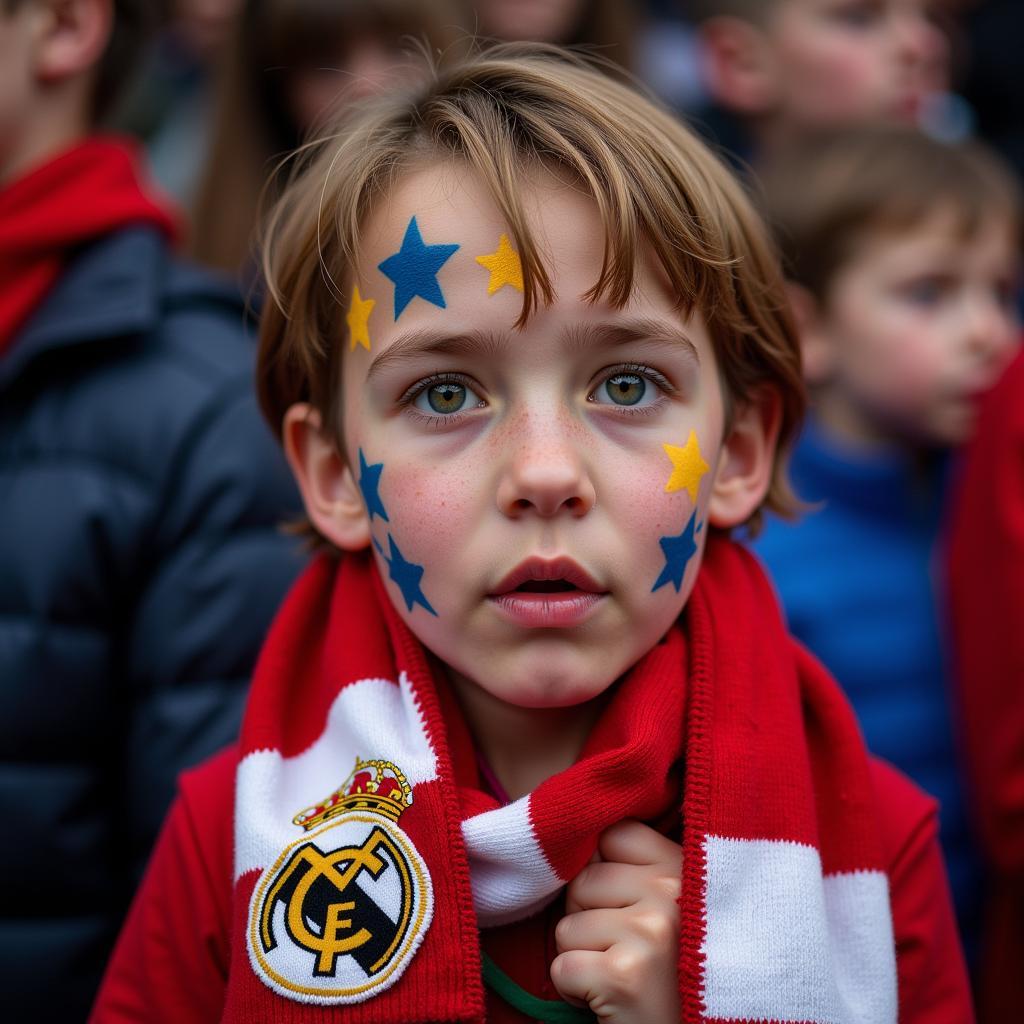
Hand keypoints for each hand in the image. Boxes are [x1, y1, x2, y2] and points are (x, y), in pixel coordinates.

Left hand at [550, 820, 682, 1022]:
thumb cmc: (674, 970)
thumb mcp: (673, 906)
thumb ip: (638, 869)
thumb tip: (582, 843)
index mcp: (685, 868)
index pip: (614, 834)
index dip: (604, 868)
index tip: (625, 904)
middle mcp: (672, 893)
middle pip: (583, 881)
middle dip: (588, 919)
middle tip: (626, 951)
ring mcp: (649, 933)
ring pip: (566, 926)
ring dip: (582, 957)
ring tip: (622, 974)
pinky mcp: (623, 975)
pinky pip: (561, 967)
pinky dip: (574, 991)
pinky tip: (611, 998)